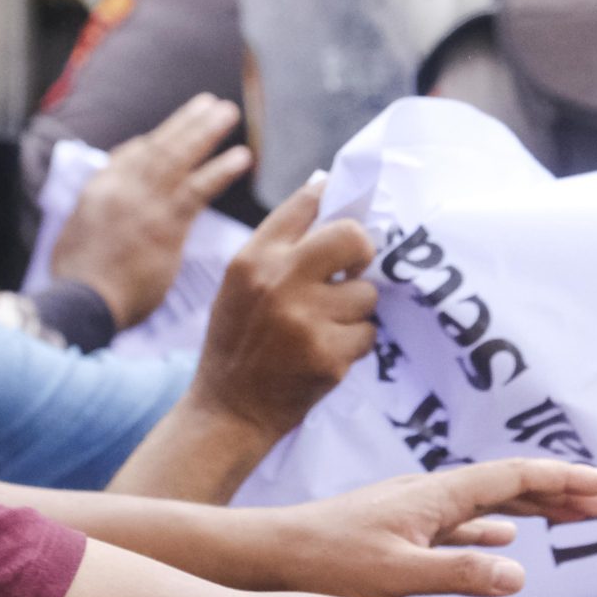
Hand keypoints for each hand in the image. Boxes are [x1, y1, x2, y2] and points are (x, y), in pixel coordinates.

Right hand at [49, 96, 255, 330]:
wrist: (80, 302)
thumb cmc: (77, 284)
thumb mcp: (76, 238)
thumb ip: (98, 219)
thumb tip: (108, 217)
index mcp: (98, 190)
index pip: (126, 156)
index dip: (151, 143)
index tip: (168, 133)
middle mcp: (120, 187)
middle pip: (157, 146)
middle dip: (185, 122)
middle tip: (210, 103)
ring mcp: (144, 202)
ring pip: (179, 156)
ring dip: (205, 131)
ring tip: (228, 113)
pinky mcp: (165, 223)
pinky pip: (199, 189)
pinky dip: (221, 170)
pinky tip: (243, 157)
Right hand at [188, 177, 377, 441]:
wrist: (229, 411)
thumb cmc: (238, 342)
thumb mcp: (240, 284)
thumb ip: (279, 245)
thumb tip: (324, 185)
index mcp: (253, 259)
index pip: (306, 204)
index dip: (334, 200)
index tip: (348, 208)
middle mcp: (278, 281)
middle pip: (351, 237)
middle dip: (361, 253)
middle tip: (353, 271)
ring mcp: (304, 319)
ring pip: (365, 293)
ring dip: (354, 311)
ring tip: (324, 328)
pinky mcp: (328, 355)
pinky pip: (367, 333)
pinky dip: (354, 345)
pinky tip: (324, 354)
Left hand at [260, 458, 596, 596]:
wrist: (263, 558)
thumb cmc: (321, 567)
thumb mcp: (393, 577)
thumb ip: (457, 574)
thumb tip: (520, 572)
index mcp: (433, 498)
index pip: (513, 479)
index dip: (563, 481)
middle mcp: (427, 496)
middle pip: (508, 486)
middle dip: (559, 492)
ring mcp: (412, 513)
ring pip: (487, 505)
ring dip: (532, 511)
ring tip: (572, 518)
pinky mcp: (397, 534)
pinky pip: (461, 526)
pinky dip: (493, 531)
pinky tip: (505, 545)